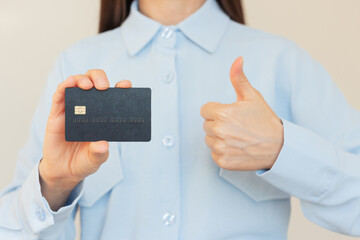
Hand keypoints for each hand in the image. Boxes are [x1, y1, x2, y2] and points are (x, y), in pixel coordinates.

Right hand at [40, 69, 131, 210]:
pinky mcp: (57, 113)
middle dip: (99, 78)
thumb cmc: (85, 160)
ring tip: (87, 86)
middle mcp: (89, 108)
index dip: (120, 88)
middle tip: (103, 86)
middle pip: (94, 83)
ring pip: (77, 84)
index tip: (126, 85)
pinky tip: (69, 83)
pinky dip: (64, 86)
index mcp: (103, 115)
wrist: (65, 171)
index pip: (113, 96)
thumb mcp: (96, 158)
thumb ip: (99, 152)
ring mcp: (73, 108)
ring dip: (82, 79)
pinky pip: (59, 96)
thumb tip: (102, 145)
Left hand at [200, 57, 283, 170]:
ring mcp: (220, 148)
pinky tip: (237, 148)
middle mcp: (219, 131)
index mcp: (222, 113)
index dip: (217, 110)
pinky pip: (214, 154)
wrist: (279, 147)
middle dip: (217, 124)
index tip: (231, 114)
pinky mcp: (223, 161)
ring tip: (237, 137)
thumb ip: (239, 78)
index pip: (205, 110)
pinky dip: (223, 152)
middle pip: (206, 124)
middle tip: (236, 126)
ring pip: (209, 139)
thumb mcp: (252, 96)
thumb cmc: (265, 120)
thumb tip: (237, 59)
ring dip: (219, 138)